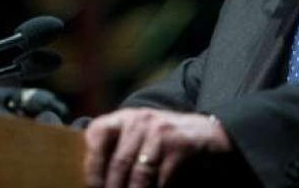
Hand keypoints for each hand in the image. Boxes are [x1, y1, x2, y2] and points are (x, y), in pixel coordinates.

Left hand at [84, 108, 232, 187]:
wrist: (206, 132)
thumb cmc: (163, 140)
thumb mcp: (138, 134)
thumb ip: (117, 149)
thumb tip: (96, 180)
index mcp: (124, 117)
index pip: (97, 134)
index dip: (92, 165)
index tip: (93, 186)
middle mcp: (141, 121)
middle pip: (119, 162)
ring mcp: (161, 133)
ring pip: (139, 175)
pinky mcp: (180, 148)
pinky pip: (161, 180)